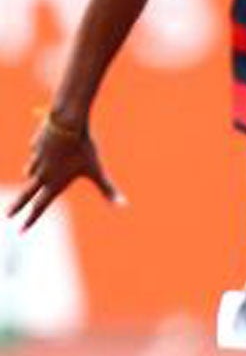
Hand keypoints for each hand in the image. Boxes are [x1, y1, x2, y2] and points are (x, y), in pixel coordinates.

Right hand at [8, 112, 120, 231]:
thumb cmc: (83, 149)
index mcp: (54, 183)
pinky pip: (36, 151)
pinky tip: (48, 145)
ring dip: (32, 175)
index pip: (41, 206)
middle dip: (17, 206)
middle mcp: (41, 174)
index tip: (21, 231)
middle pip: (25, 195)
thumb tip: (123, 205)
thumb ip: (107, 189)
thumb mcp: (96, 170)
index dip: (31, 219)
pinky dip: (40, 152)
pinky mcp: (34, 145)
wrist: (67, 124)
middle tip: (7, 215)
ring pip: (31, 170)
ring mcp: (35, 159)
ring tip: (35, 174)